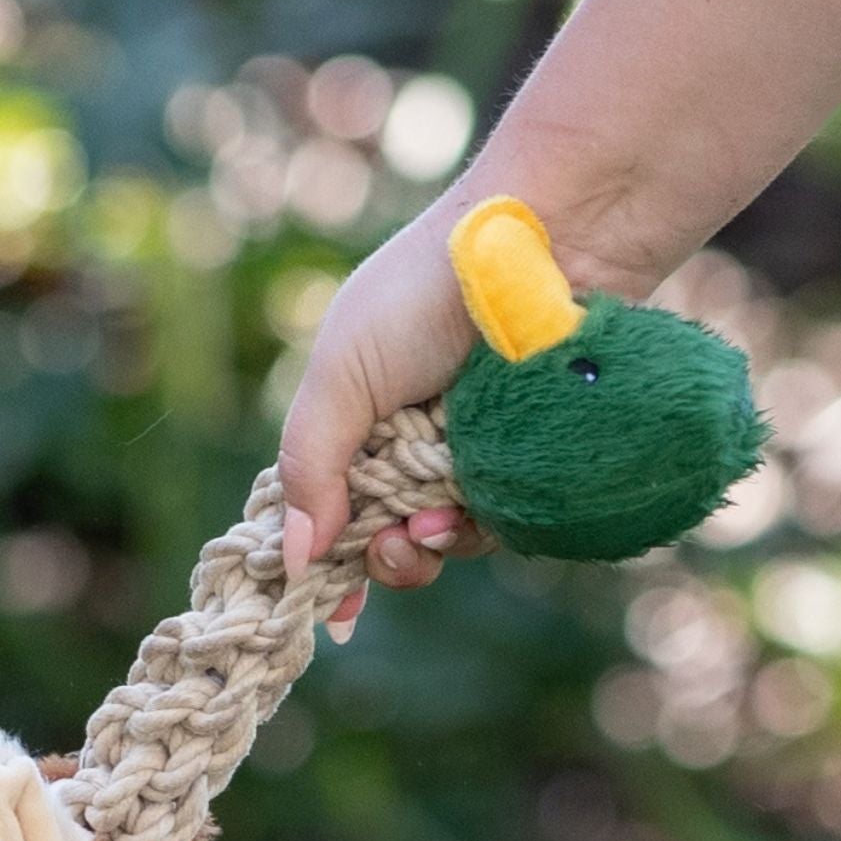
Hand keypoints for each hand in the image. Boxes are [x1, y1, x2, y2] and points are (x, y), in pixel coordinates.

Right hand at [275, 202, 492, 631]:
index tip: (328, 601)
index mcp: (356, 418)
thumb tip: (293, 560)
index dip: (324, 558)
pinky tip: (470, 507)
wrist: (547, 238)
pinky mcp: (530, 458)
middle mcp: (412, 441)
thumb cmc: (427, 288)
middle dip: (384, 559)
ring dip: (431, 546)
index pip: (328, 509)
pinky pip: (503, 522)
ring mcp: (475, 452)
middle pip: (386, 538)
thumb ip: (309, 465)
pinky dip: (481, 526)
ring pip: (446, 540)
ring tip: (434, 523)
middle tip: (391, 547)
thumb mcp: (342, 372)